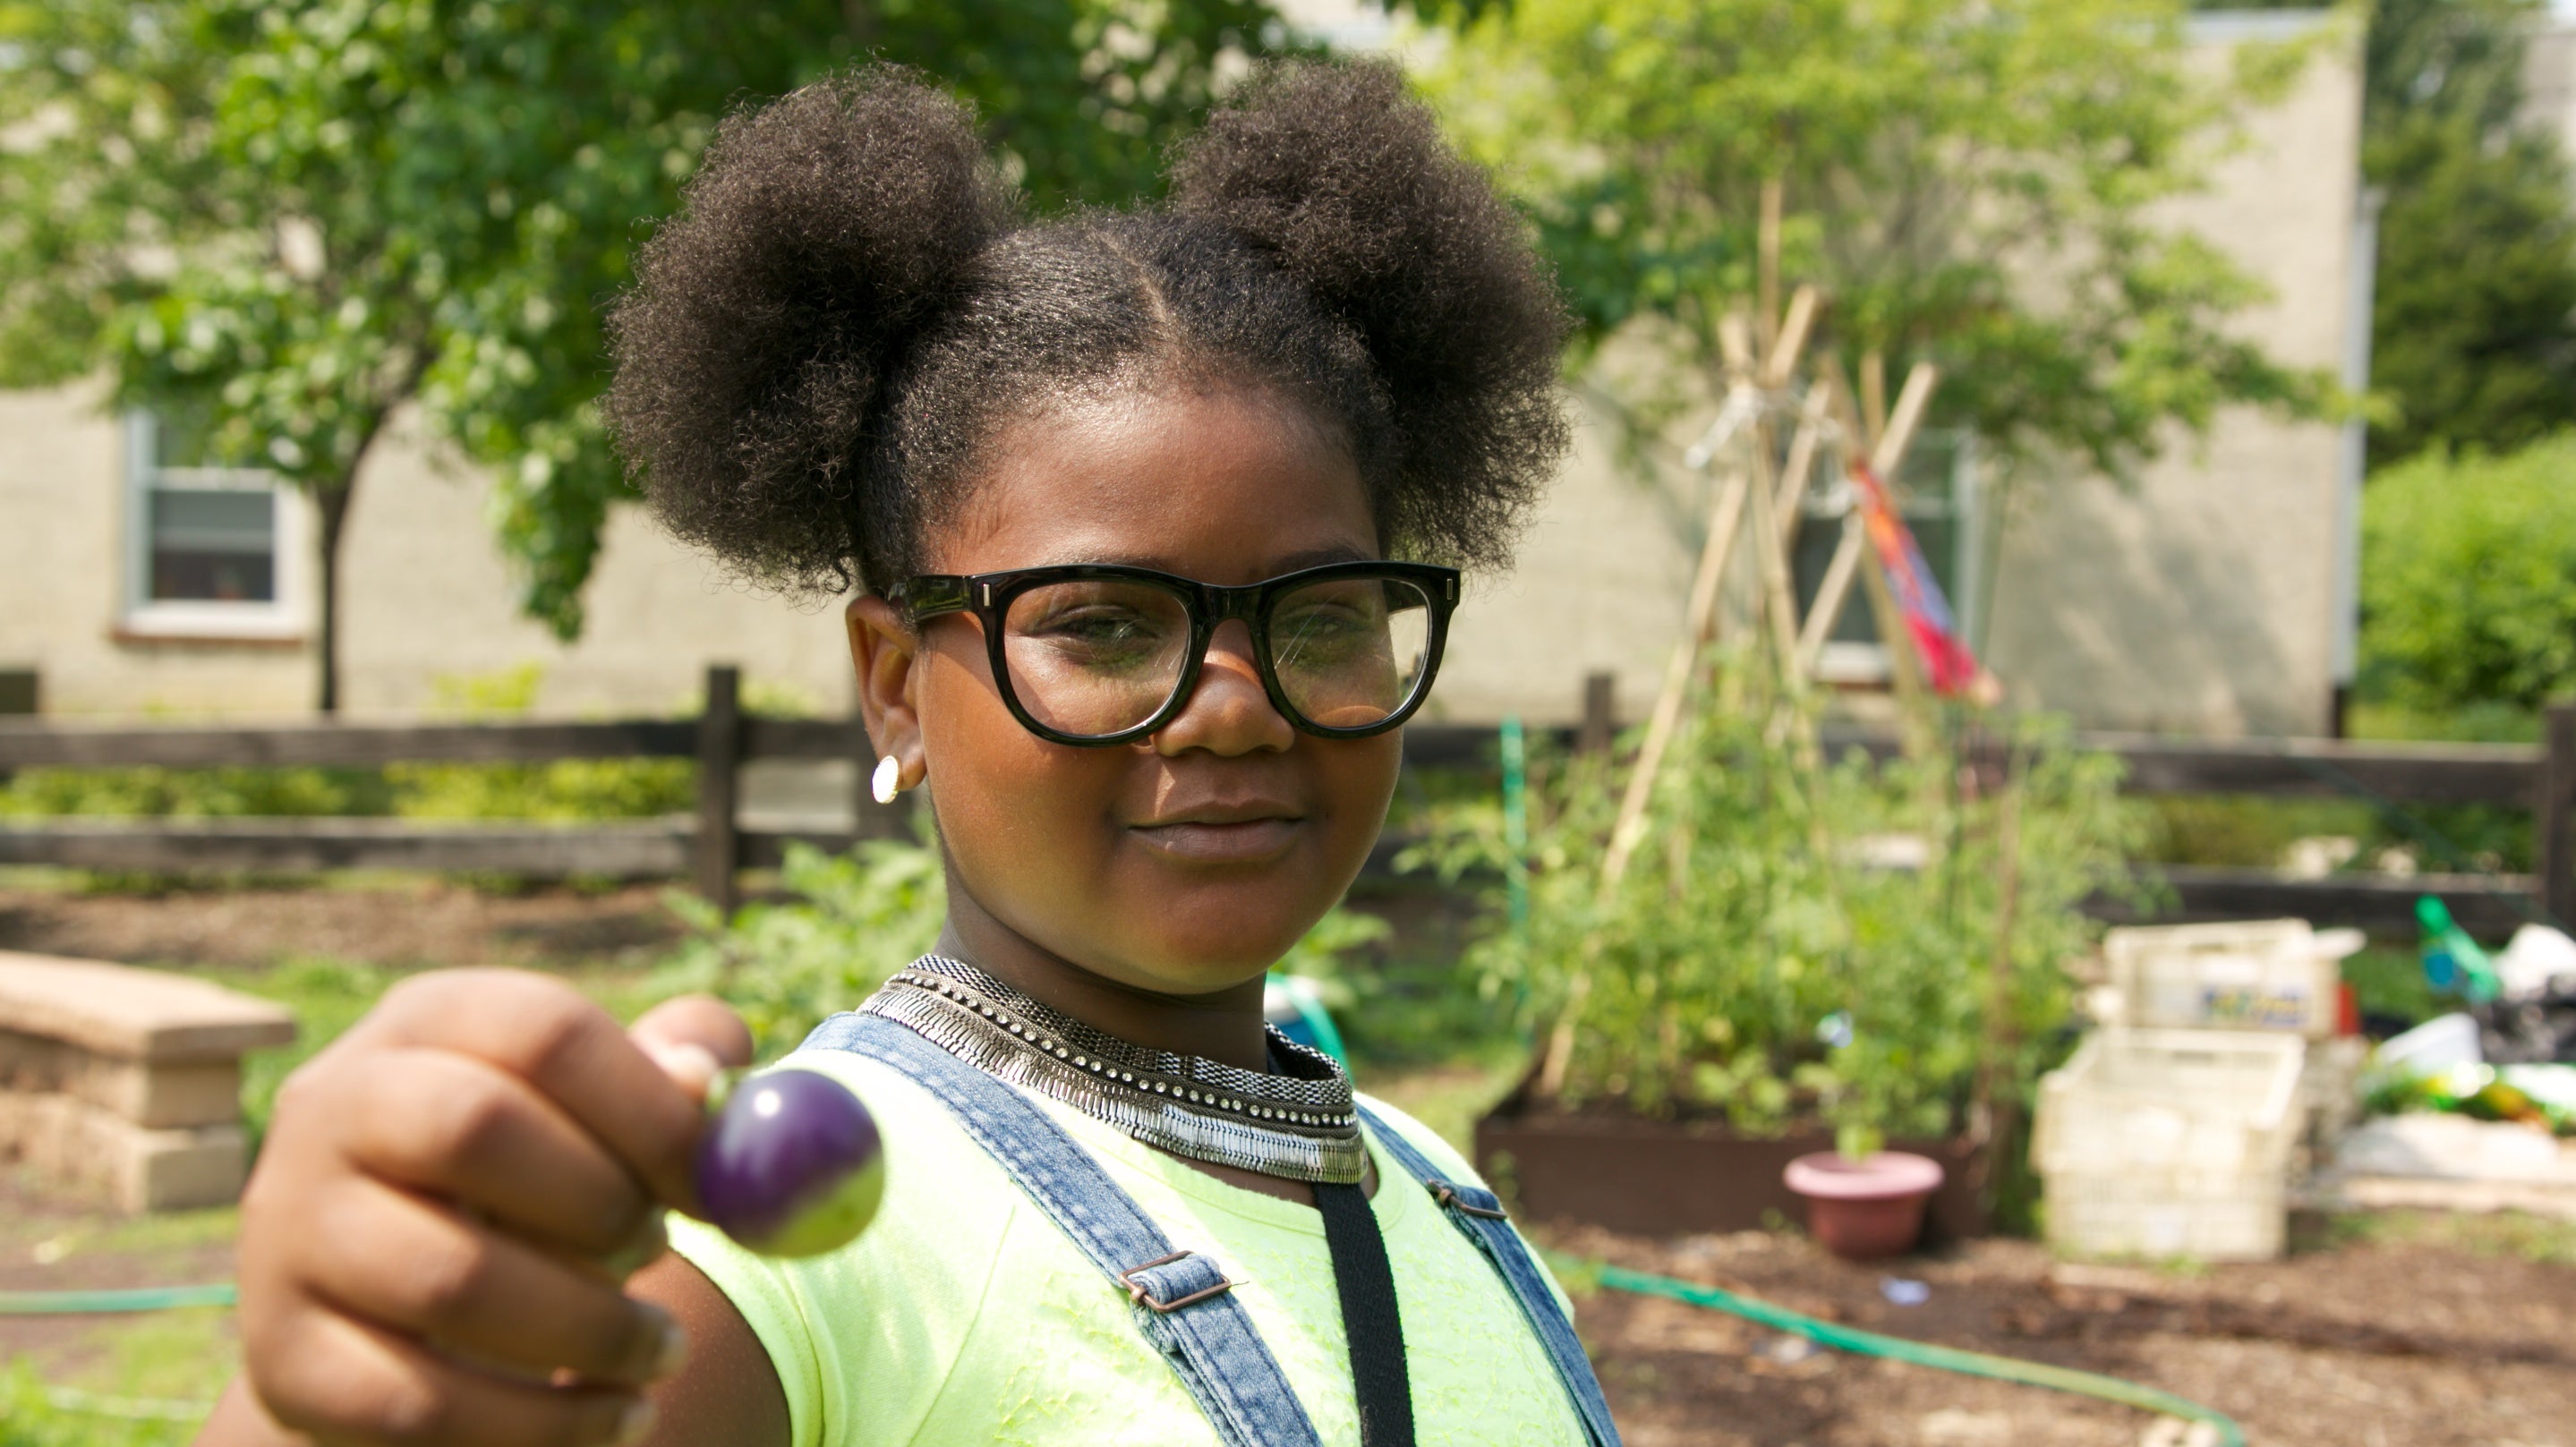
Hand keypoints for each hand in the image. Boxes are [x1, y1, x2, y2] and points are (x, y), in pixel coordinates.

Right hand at [228, 972, 751, 1446]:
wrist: (397, 1317)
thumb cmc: (540, 1189)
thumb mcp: (604, 1112)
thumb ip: (676, 1077)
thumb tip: (701, 1072)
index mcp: (429, 1022)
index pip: (541, 1029)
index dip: (650, 1106)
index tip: (715, 1181)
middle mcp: (333, 1107)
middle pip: (473, 1126)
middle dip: (600, 1203)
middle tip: (662, 1252)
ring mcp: (288, 1234)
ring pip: (448, 1279)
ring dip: (590, 1327)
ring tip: (661, 1350)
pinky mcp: (283, 1359)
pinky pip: (419, 1403)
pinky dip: (544, 1424)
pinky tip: (618, 1416)